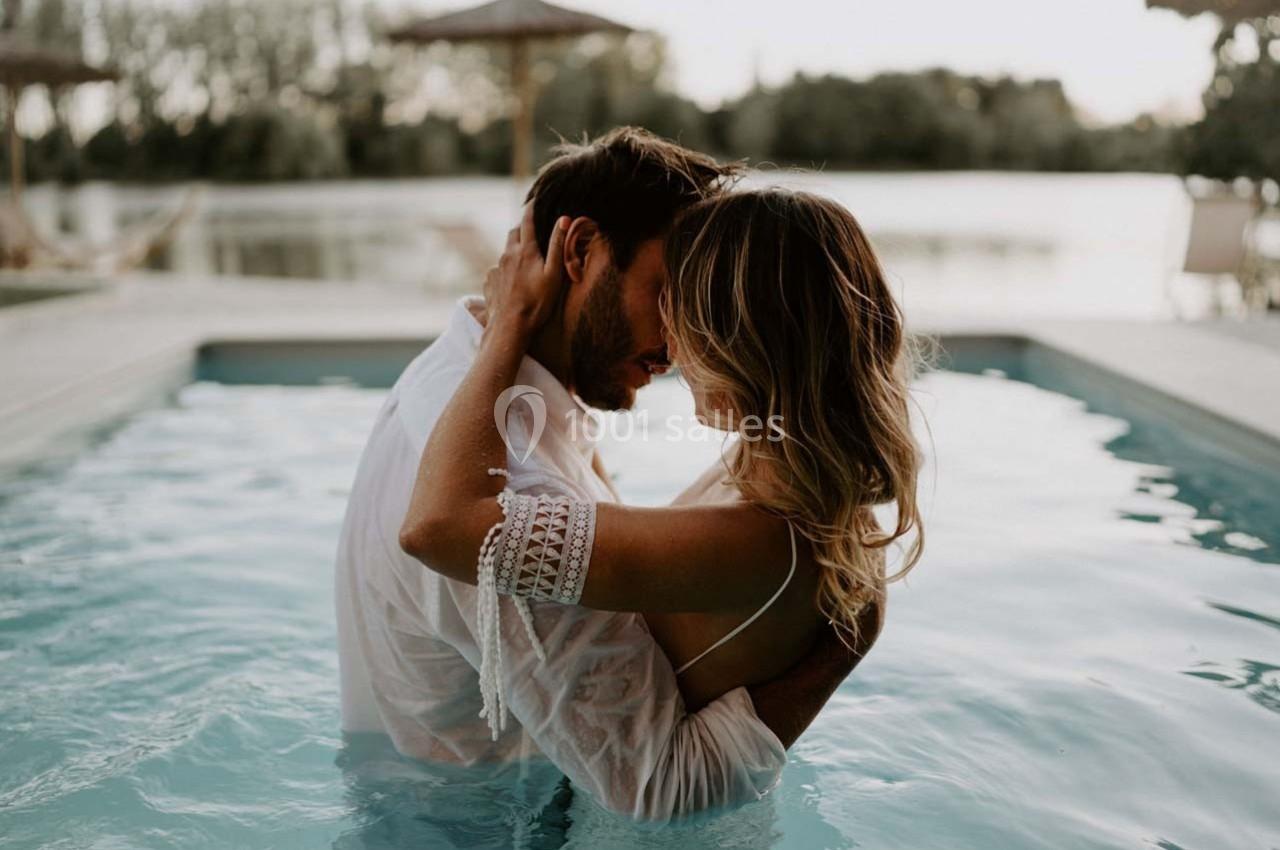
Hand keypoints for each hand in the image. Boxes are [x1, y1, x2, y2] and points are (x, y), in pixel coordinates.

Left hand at [483, 206, 569, 338]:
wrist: (510, 328)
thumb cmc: (537, 303)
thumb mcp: (554, 274)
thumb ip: (558, 246)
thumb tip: (563, 219)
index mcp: (525, 251)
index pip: (527, 221)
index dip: (531, 208)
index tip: (534, 199)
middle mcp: (507, 255)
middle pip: (514, 233)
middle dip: (522, 228)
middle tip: (532, 229)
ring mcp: (496, 269)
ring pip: (506, 251)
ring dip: (515, 250)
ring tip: (526, 260)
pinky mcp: (489, 282)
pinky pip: (498, 269)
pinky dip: (506, 268)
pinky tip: (514, 280)